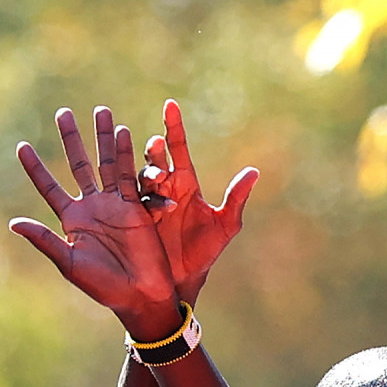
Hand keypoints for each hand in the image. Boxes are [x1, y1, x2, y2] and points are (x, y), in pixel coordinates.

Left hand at [11, 107, 179, 339]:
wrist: (140, 295)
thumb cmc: (103, 286)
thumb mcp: (69, 263)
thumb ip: (44, 240)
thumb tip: (13, 223)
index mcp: (72, 220)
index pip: (48, 187)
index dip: (35, 168)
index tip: (21, 146)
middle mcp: (91, 206)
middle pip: (78, 164)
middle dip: (71, 139)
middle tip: (63, 112)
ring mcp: (114, 203)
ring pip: (106, 163)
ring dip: (102, 138)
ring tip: (101, 110)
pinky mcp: (136, 205)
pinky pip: (129, 175)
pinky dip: (125, 154)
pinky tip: (122, 132)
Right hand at [137, 99, 257, 305]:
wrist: (185, 281)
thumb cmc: (205, 253)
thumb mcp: (225, 227)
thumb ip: (236, 199)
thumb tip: (254, 171)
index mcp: (185, 183)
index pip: (178, 147)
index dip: (173, 126)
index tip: (169, 104)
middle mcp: (164, 188)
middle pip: (156, 160)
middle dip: (154, 151)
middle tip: (155, 145)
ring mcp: (147, 202)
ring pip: (140, 178)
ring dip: (145, 173)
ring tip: (155, 176)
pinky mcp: (134, 219)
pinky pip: (132, 203)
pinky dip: (136, 197)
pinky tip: (146, 202)